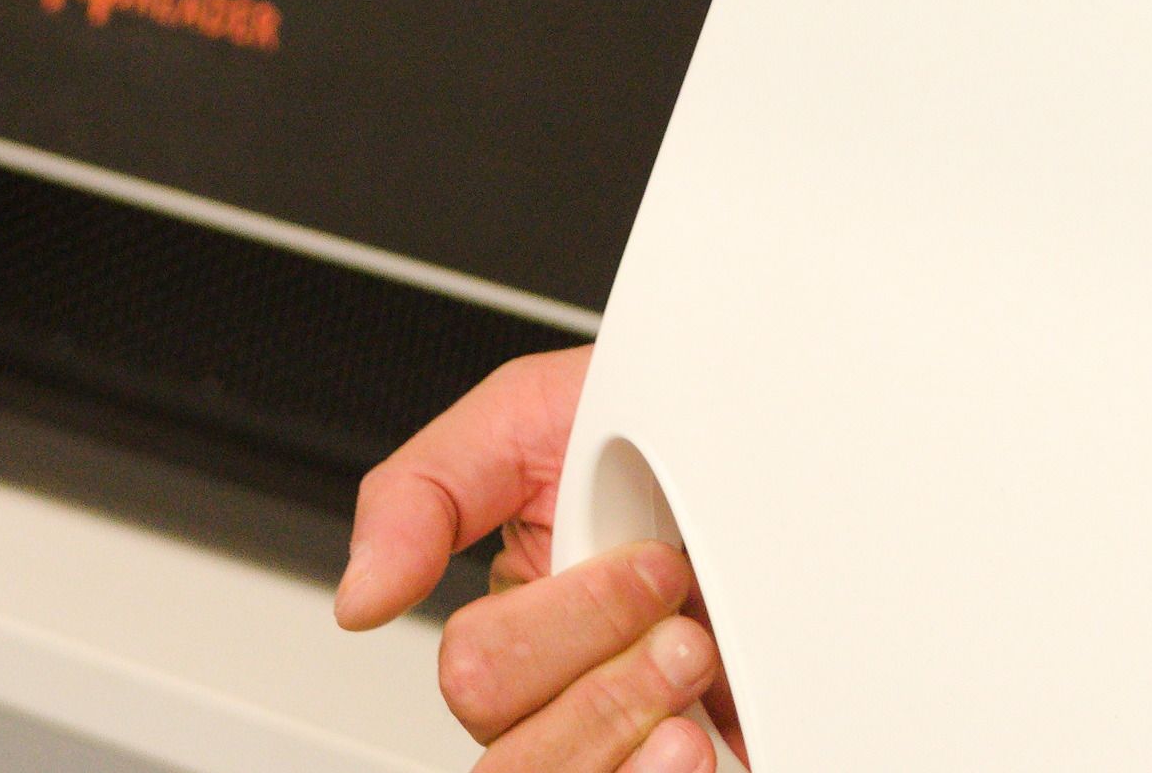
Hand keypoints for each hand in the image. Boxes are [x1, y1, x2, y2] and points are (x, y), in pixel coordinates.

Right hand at [338, 347, 735, 771]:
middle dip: (605, 677)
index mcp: (521, 625)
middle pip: (510, 760)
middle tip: (681, 616)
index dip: (569, 622)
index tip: (652, 562)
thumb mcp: (535, 413)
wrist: (792, 447)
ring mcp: (629, 740)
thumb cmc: (672, 435)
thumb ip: (425, 491)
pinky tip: (703, 742)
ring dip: (635, 726)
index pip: (479, 680)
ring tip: (699, 664)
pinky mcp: (699, 760)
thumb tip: (360, 601)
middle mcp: (567, 698)